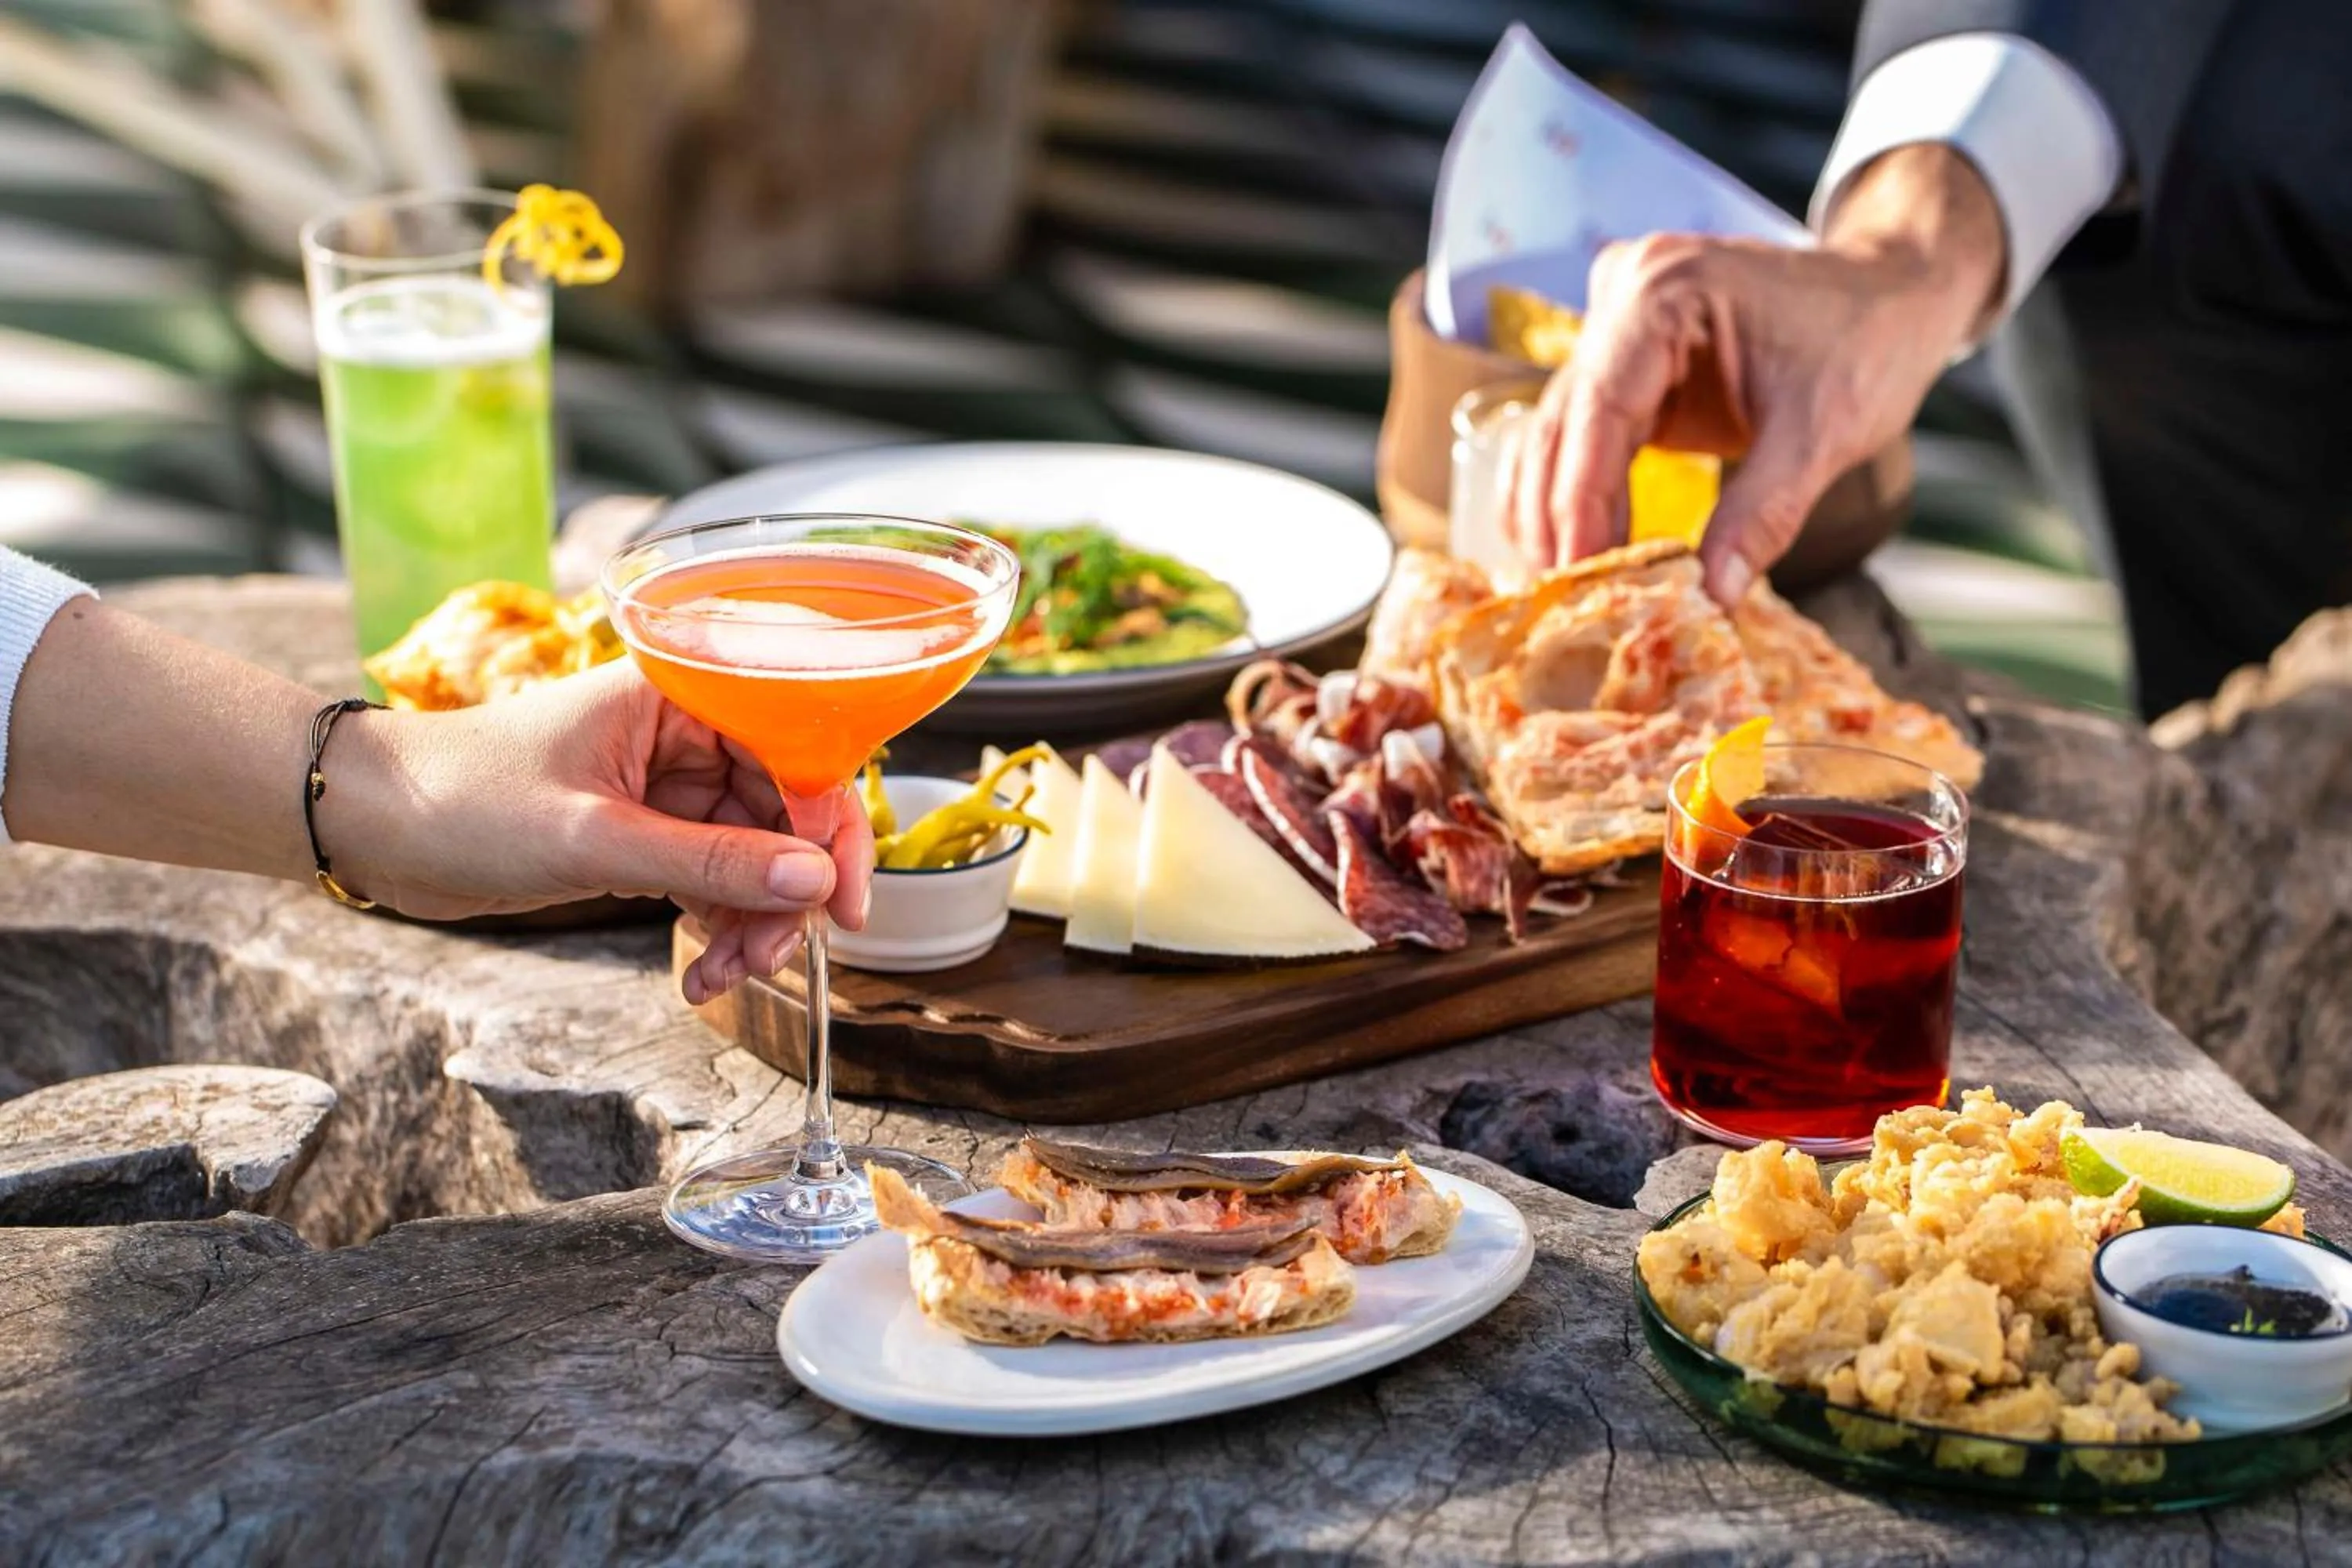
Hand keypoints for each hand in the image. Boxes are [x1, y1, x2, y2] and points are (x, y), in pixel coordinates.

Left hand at [328, 660, 872, 1003]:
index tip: (840, 904)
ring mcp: (667, 785)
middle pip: (787, 811)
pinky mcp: (646, 831)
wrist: (369, 824)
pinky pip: (714, 879)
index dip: (831, 827)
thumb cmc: (460, 798)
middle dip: (786, 892)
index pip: (798, 749)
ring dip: (750, 922)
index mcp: (680, 694)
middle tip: (769, 958)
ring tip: (721, 977)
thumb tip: (812, 880)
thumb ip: (710, 861)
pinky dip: (715, 928)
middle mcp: (686, 731)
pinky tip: (696, 973)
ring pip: (755, 855)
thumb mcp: (593, 837)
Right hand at [1505, 144, 2006, 601]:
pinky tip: (1577, 552)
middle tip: (1563, 602)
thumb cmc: (1869, 343)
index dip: (1581, 500)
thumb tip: (1711, 599)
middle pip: (1562, 422)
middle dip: (1557, 517)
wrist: (1893, 296)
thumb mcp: (1824, 432)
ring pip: (1556, 432)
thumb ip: (1763, 512)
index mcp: (1665, 292)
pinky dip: (1575, 493)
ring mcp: (1615, 324)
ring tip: (1564, 591)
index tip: (1582, 576)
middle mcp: (1623, 295)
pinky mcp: (1624, 361)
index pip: (1599, 408)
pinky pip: (1581, 433)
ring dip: (1552, 513)